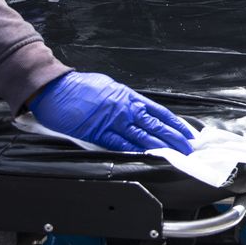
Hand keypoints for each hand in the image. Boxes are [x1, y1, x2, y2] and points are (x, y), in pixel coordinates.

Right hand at [28, 71, 194, 153]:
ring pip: (143, 137)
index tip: (186, 132)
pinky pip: (122, 145)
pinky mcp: (100, 133)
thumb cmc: (79, 86)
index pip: (158, 112)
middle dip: (174, 138)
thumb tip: (133, 108)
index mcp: (128, 96)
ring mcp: (113, 121)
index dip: (174, 123)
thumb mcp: (108, 86)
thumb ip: (123, 99)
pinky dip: (137, 152)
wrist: (57, 89)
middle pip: (155, 126)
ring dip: (161, 148)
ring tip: (175, 156)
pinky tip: (149, 157)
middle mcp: (125, 108)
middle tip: (188, 148)